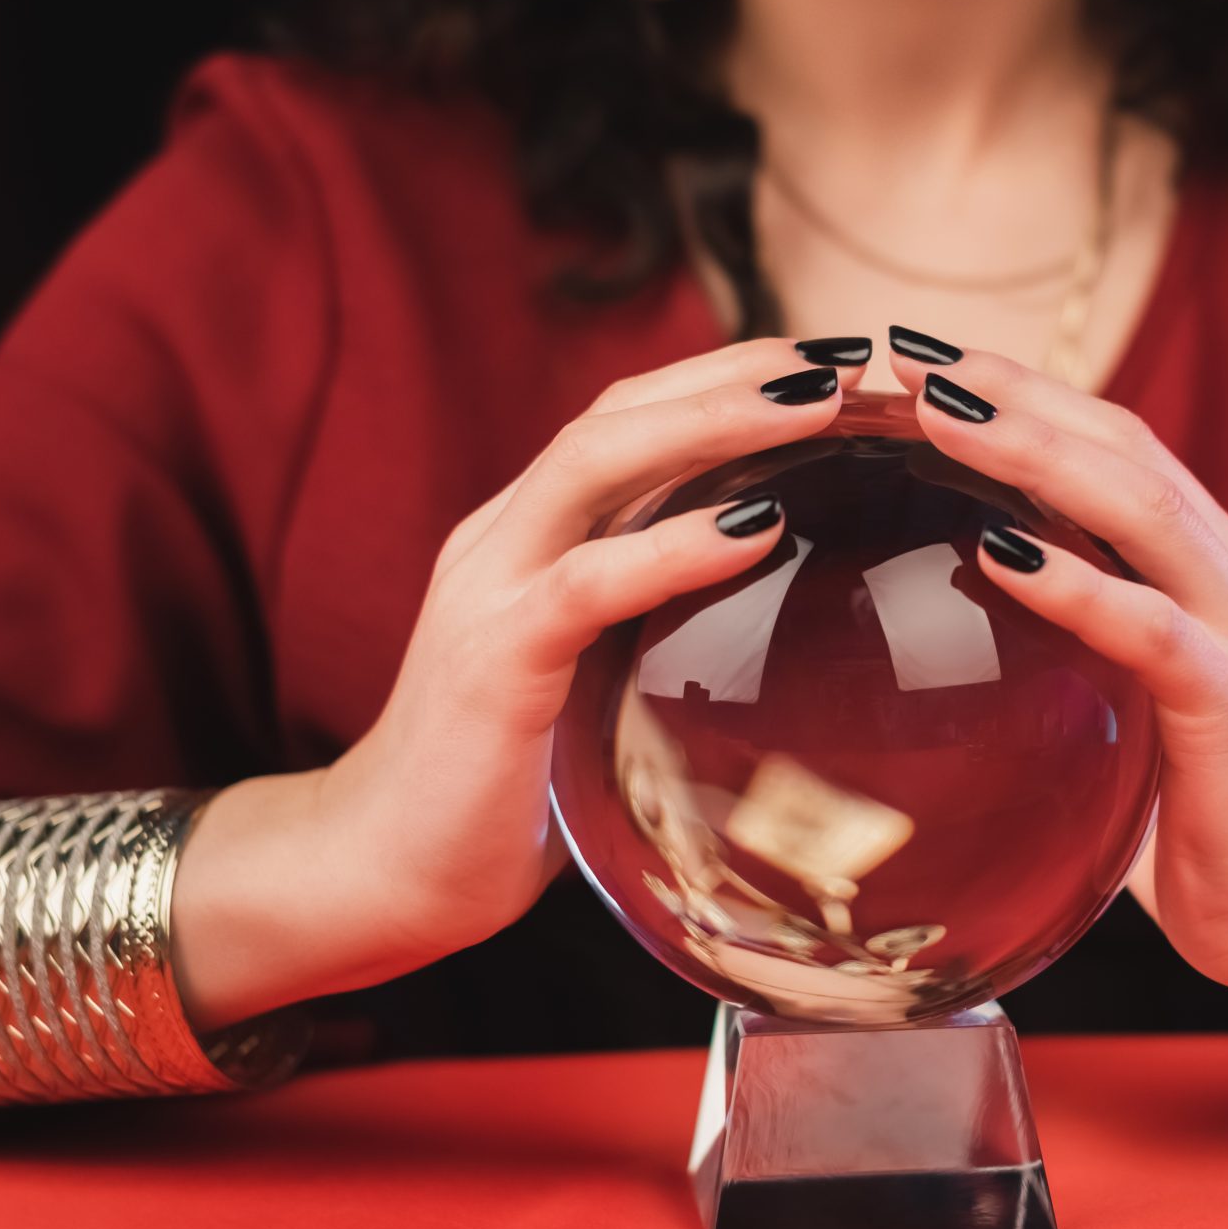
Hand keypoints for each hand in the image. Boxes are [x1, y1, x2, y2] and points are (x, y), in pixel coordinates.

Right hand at [174, 338, 863, 1026]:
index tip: (832, 366)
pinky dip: (676, 547)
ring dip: (713, 422)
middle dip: (735, 371)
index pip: (630, 416)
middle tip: (844, 359)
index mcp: (529, 535)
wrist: (383, 869)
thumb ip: (653, 627)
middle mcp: (503, 537)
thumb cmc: (506, 786)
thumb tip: (778, 616)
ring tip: (814, 406)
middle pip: (619, 408)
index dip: (728, 377)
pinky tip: (757, 533)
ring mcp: (490, 589)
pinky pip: (589, 581)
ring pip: (596, 459)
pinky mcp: (496, 658)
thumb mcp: (595, 680)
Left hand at [889, 337, 1227, 1029]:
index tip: (927, 361)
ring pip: (1141, 510)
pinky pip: (1149, 628)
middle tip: (915, 359)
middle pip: (1126, 449)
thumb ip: (1076, 648)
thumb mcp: (1133, 702)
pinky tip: (998, 553)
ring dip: (1035, 453)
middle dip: (1019, 394)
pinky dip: (1072, 582)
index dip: (1028, 392)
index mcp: (1210, 567)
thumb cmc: (1210, 808)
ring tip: (944, 417)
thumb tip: (950, 622)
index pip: (1117, 446)